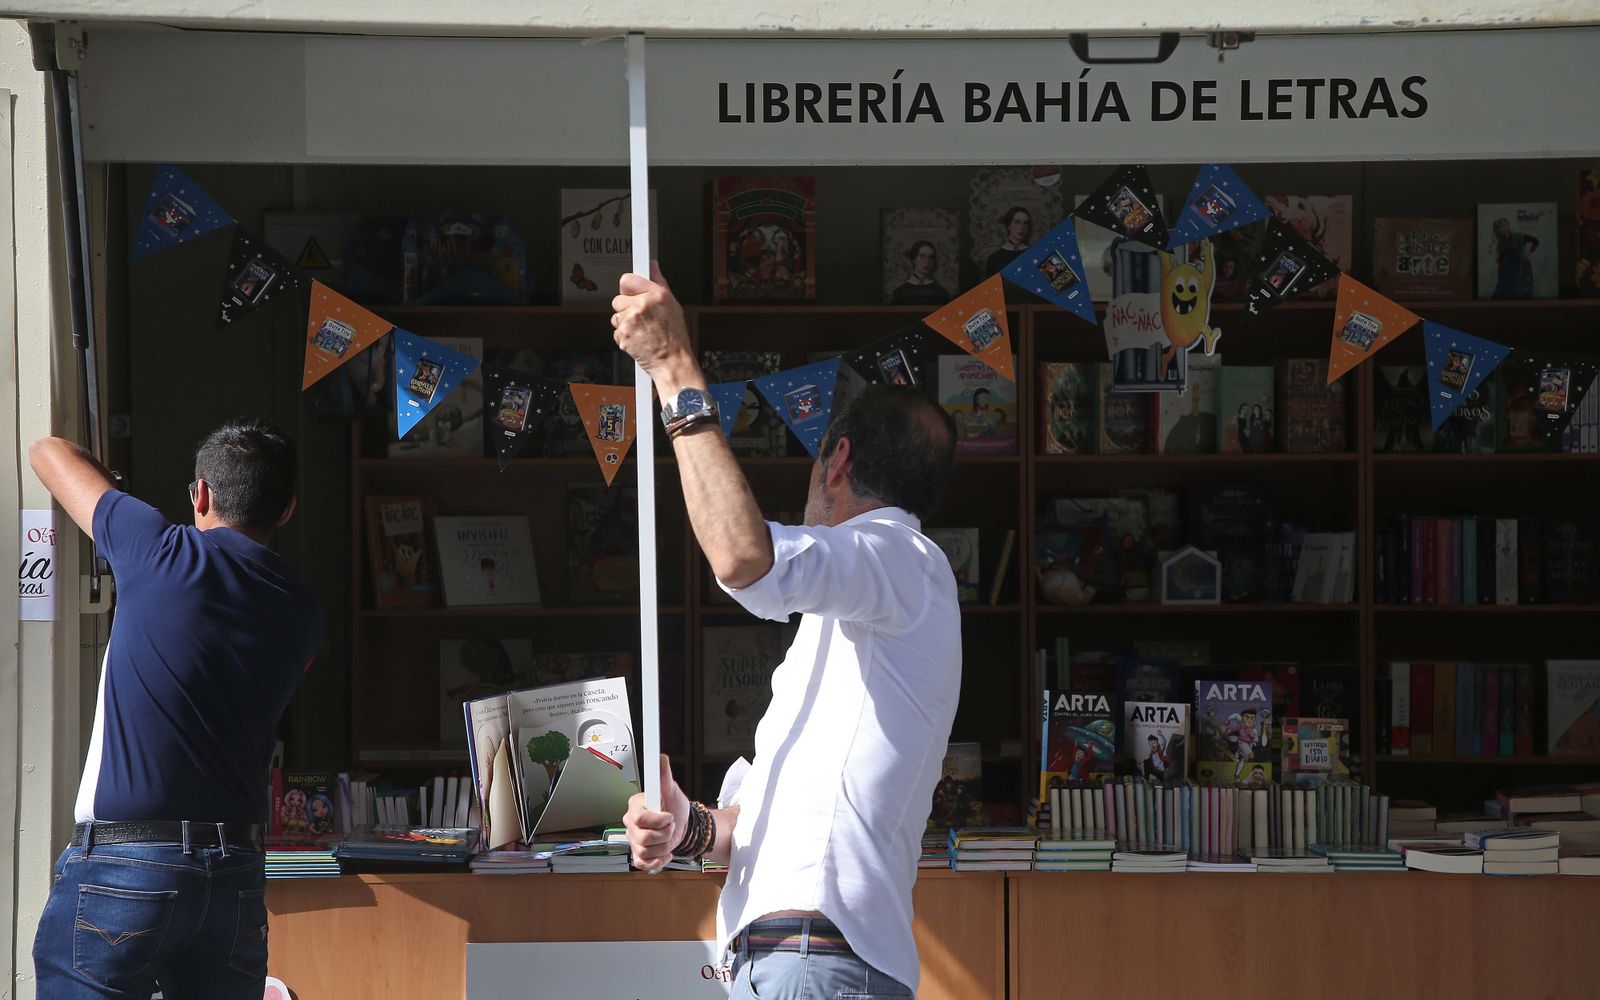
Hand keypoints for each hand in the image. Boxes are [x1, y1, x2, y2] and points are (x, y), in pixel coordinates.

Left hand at [611, 262, 697, 392]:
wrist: (672, 362)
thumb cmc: (675, 337)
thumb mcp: (672, 305)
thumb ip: (659, 283)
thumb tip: (652, 265)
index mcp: (657, 294)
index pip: (627, 280)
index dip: (627, 289)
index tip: (630, 293)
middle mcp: (643, 304)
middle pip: (617, 299)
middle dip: (625, 309)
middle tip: (640, 319)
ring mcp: (631, 319)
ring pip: (616, 316)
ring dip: (625, 323)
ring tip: (642, 331)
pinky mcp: (623, 334)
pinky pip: (616, 331)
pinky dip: (624, 336)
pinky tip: (638, 339)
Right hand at [623, 754, 690, 872]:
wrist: (682, 825)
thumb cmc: (674, 806)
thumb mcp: (671, 790)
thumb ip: (664, 776)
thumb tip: (661, 759)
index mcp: (635, 807)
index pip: (639, 818)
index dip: (658, 820)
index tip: (669, 816)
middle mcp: (631, 824)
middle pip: (643, 838)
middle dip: (665, 834)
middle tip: (671, 826)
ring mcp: (634, 841)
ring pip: (645, 852)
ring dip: (664, 847)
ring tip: (669, 838)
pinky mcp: (639, 855)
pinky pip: (644, 864)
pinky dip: (659, 861)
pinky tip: (665, 852)